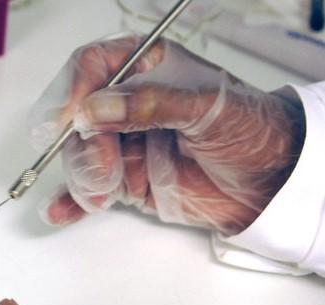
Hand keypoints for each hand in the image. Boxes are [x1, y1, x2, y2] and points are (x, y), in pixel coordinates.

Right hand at [29, 37, 304, 234]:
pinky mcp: (124, 180)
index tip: (68, 117)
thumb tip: (95, 108)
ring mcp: (122, 145)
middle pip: (76, 118)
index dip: (73, 89)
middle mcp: (126, 106)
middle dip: (81, 145)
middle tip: (102, 165)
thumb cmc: (251, 131)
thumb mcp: (206, 107)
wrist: (270, 184)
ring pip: (78, 157)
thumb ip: (149, 105)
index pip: (92, 66)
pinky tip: (59, 211)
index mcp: (146, 70)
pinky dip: (70, 202)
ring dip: (84, 177)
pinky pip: (87, 191)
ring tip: (108, 192)